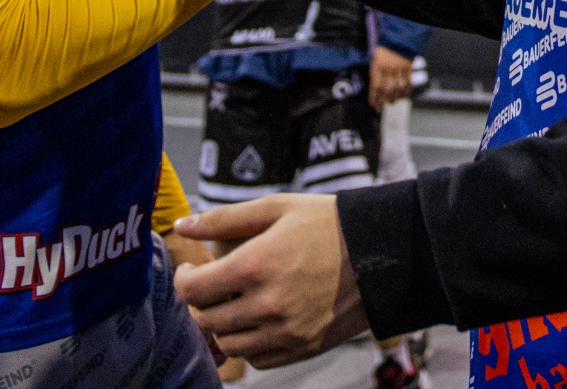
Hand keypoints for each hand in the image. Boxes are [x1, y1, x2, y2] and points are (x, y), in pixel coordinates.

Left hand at [173, 195, 368, 367]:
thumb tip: (183, 225)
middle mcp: (267, 305)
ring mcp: (286, 331)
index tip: (190, 270)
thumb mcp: (277, 207)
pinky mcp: (303, 348)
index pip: (193, 291)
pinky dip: (250, 344)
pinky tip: (258, 320)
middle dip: (200, 302)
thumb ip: (225, 218)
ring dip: (222, 326)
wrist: (383, 251)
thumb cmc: (328, 223)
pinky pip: (259, 359)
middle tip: (209, 285)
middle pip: (207, 320)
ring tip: (233, 303)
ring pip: (229, 344)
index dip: (184, 280)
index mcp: (255, 266)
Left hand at [369, 46, 413, 108]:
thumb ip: (375, 73)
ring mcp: (399, 68)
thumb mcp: (375, 59)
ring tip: (391, 103)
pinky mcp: (408, 68)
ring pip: (397, 88)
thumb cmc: (384, 50)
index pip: (375, 85)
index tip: (373, 105)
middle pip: (386, 89)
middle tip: (380, 107)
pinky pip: (407, 83)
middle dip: (383, 100)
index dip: (374, 97)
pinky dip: (405, 91)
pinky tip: (402, 97)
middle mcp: (388, 68)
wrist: (398, 39)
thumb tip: (375, 89)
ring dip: (394, 98)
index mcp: (378, 66)